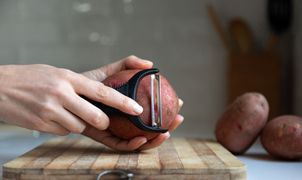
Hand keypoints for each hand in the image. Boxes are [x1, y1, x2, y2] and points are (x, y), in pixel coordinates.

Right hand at [0, 63, 142, 134]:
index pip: (103, 92)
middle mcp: (62, 93)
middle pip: (96, 117)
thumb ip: (87, 81)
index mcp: (70, 78)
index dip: (123, 102)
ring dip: (79, 124)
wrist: (0, 86)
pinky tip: (53, 115)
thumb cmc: (34, 77)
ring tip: (65, 110)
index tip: (138, 109)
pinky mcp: (41, 124)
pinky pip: (63, 132)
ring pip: (79, 128)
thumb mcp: (62, 72)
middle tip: (101, 119)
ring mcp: (50, 110)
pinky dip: (64, 127)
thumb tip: (113, 90)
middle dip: (103, 122)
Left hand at [81, 55, 183, 150]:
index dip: (169, 109)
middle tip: (178, 120)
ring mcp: (117, 130)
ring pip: (140, 139)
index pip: (153, 111)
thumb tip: (150, 64)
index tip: (180, 103)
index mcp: (129, 108)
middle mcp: (126, 120)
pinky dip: (133, 144)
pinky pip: (120, 145)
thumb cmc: (87, 83)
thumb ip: (128, 64)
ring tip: (164, 133)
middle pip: (151, 127)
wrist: (65, 93)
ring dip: (155, 140)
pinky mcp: (104, 138)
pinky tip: (142, 139)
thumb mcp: (109, 71)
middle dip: (168, 126)